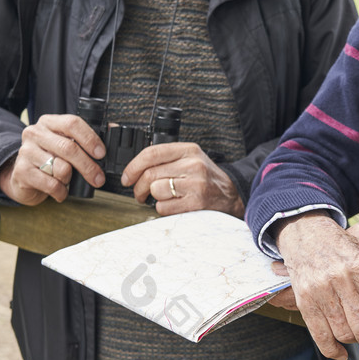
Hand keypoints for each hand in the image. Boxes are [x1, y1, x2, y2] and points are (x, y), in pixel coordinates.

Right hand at [0, 114, 105, 205]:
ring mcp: (26, 151)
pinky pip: (50, 184)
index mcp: (49, 122)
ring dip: (70, 179)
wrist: (24, 176)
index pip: (72, 123)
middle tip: (99, 178)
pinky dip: (61, 191)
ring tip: (69, 181)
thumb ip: (86, 137)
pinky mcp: (21, 171)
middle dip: (88, 166)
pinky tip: (61, 192)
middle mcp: (35, 133)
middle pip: (68, 148)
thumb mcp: (66, 144)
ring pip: (60, 167)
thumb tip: (114, 129)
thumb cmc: (50, 158)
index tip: (102, 154)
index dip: (90, 139)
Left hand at [121, 142, 244, 217]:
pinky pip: (164, 207)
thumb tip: (135, 163)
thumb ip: (167, 158)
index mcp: (189, 150)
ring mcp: (195, 184)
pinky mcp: (195, 203)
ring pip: (156, 191)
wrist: (232, 195)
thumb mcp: (191, 159)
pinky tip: (173, 206)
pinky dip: (163, 209)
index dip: (133, 166)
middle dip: (139, 187)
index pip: (152, 153)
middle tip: (139, 193)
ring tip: (160, 199)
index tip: (127, 177)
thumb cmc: (207, 178)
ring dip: (153, 198)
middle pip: (150, 174)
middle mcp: (193, 165)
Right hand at [274, 212, 358, 359]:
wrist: (308, 235)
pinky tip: (341, 352)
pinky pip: (322, 338)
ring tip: (354, 330)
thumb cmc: (347, 255)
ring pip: (346, 335)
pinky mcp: (305, 300)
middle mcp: (345, 278)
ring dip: (354, 341)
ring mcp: (323, 290)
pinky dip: (334, 351)